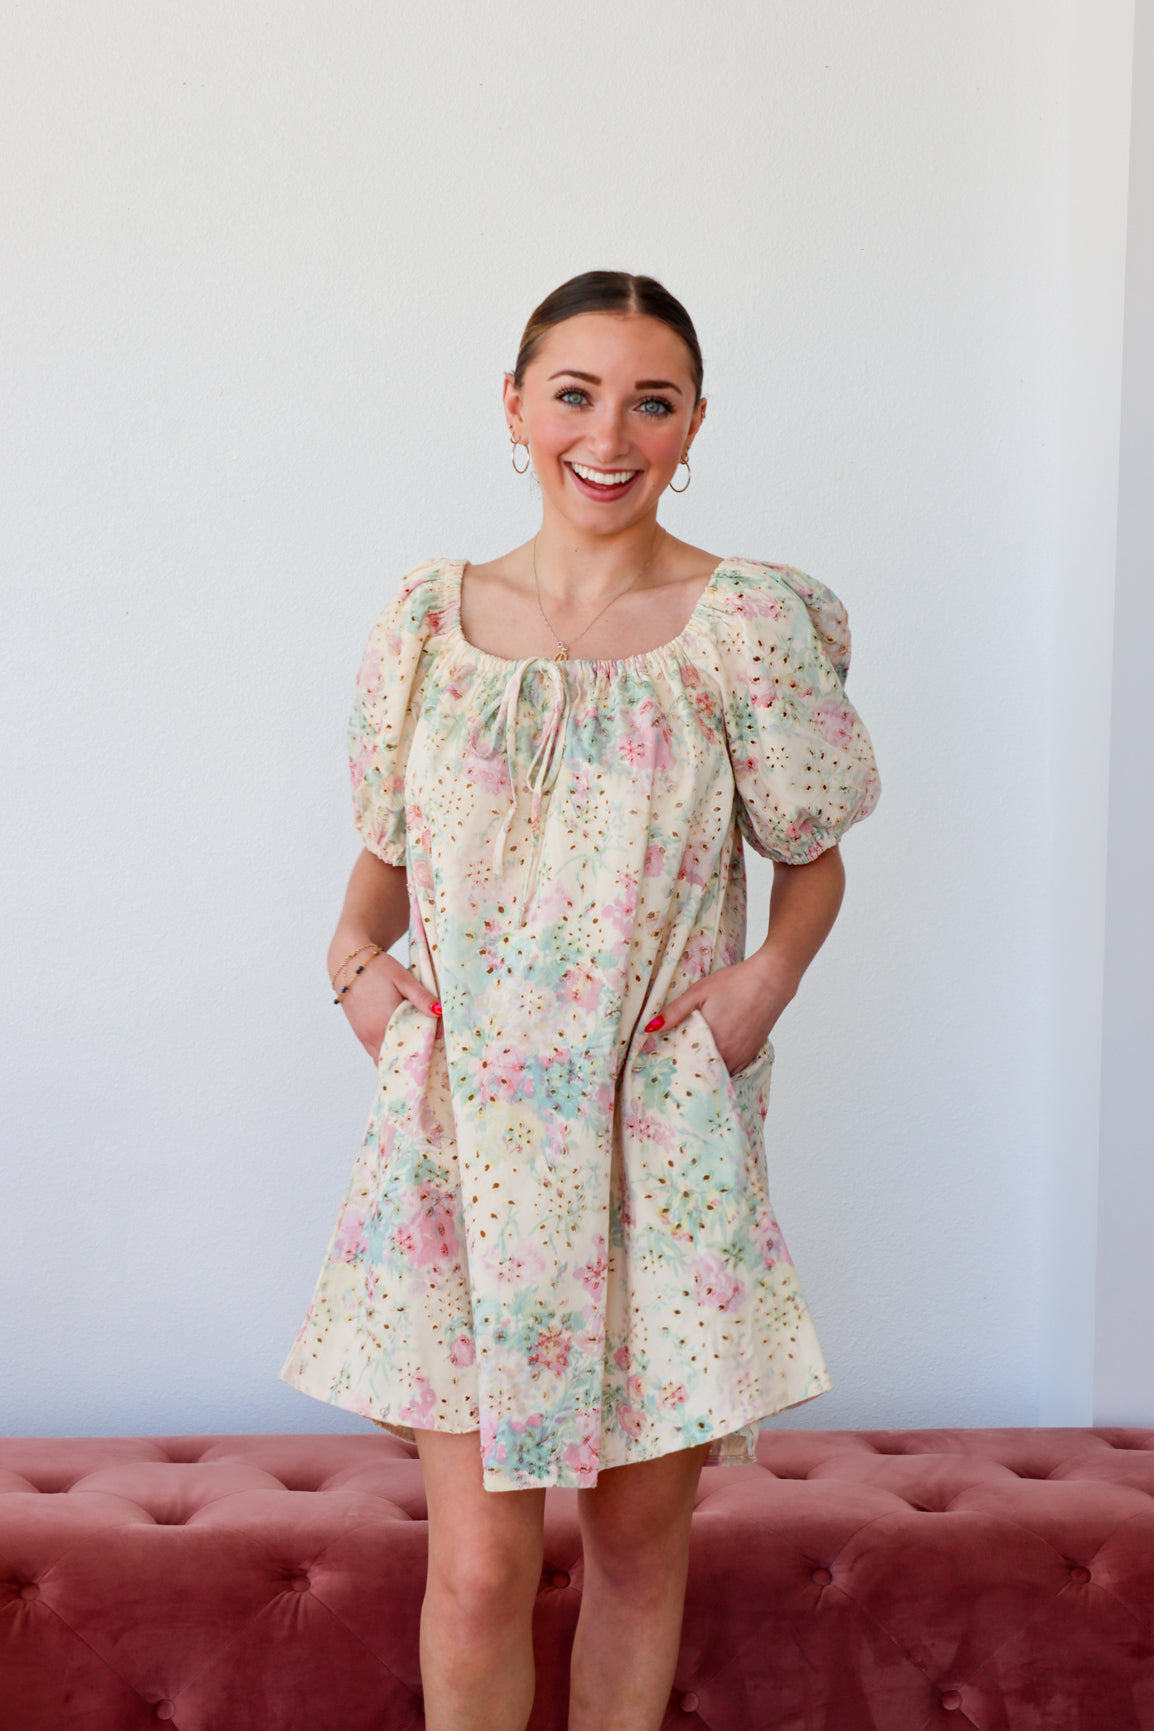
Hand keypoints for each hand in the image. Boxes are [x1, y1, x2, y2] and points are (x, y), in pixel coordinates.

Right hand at [335, 950, 440, 1061]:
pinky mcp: (360, 1035)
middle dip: (414, 1058)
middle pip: (399, 1058)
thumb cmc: (378, 969)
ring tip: (416, 1054)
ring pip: (386, 1059)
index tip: (439, 1043)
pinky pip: (376, 1053)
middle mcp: (374, 1035)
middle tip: (430, 1052)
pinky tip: (400, 1051)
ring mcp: (365, 1037)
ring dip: (400, 1058)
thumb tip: (440, 1012)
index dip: (428, 1048)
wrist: (349, 964)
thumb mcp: (403, 979)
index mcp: (387, 1022)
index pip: (412, 1046)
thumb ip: (422, 998)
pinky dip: (388, 1055)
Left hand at [643, 956, 794, 1075]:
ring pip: (719, 1074)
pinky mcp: (752, 1053)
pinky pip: (733, 1070)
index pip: (687, 1066)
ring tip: (690, 1068)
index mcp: (712, 1040)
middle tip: (672, 1071)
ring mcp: (742, 1056)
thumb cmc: (736, 982)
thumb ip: (675, 1011)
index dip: (674, 1069)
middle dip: (688, 1074)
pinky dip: (722, 1069)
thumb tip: (650, 1028)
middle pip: (703, 1074)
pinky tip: (712, 1061)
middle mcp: (728, 1054)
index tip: (661, 1070)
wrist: (772, 979)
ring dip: (706, 1073)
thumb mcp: (700, 991)